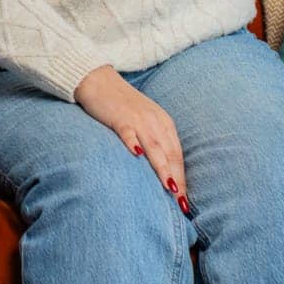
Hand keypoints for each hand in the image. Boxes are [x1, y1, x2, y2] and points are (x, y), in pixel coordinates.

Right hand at [74, 66, 190, 210]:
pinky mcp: (119, 116)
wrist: (99, 79)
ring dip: (162, 168)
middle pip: (170, 155)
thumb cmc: (122, 105)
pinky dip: (133, 142)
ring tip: (169, 188)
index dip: (183, 179)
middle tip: (181, 204)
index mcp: (164, 124)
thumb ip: (155, 143)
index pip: (177, 156)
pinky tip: (136, 155)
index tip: (185, 202)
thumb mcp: (144, 122)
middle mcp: (155, 122)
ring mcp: (138, 119)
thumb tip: (163, 172)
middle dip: (177, 180)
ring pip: (154, 146)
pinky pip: (128, 131)